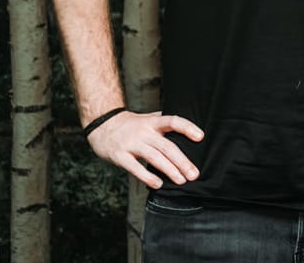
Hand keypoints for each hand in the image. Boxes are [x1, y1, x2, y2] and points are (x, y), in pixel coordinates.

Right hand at [87, 111, 203, 188]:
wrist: (102, 125)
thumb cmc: (131, 125)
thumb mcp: (148, 119)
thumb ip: (165, 124)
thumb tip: (190, 131)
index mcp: (153, 122)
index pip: (173, 121)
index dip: (187, 128)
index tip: (201, 137)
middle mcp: (143, 132)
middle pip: (167, 146)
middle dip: (182, 162)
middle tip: (194, 174)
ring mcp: (131, 143)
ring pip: (154, 157)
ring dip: (170, 170)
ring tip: (181, 181)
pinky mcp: (120, 155)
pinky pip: (135, 167)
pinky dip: (147, 177)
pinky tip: (158, 184)